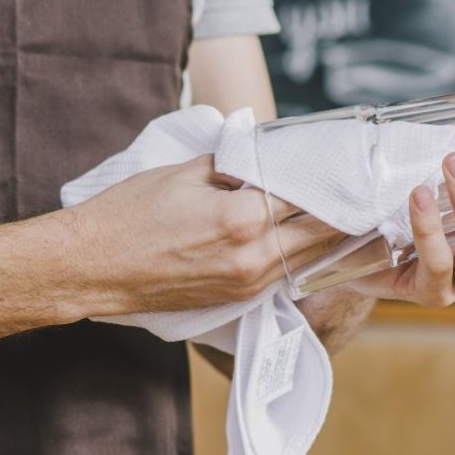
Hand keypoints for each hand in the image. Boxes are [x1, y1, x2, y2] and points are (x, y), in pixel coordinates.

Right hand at [62, 155, 344, 315]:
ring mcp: (247, 282)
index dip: (330, 175)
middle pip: (322, 231)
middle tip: (362, 187)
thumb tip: (266, 156)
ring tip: (347, 210)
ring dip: (330, 235)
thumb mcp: (184, 172)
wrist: (92, 267)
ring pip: (310, 258)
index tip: (348, 161)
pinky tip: (309, 237)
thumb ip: (234, 164)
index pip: (308, 193)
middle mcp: (253, 256)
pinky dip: (302, 254)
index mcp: (242, 218)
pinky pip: (285, 274)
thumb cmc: (127, 215)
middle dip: (344, 209)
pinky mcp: (236, 298)